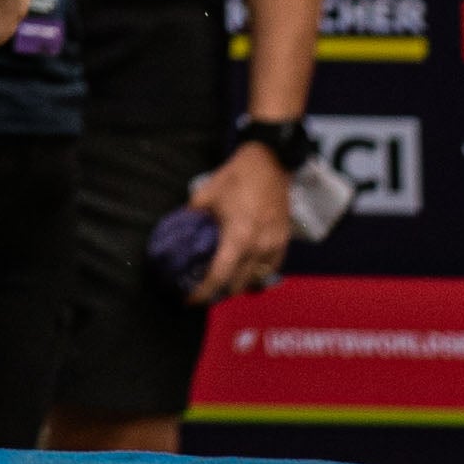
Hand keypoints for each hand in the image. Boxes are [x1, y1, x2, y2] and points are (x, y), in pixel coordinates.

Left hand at [187, 142, 294, 300]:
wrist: (271, 162)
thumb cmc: (236, 176)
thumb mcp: (207, 194)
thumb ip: (192, 216)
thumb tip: (178, 231)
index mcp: (239, 237)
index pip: (219, 276)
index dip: (204, 292)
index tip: (190, 301)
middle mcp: (259, 247)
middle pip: (238, 284)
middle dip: (219, 292)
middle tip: (203, 290)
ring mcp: (275, 246)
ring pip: (256, 280)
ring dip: (238, 285)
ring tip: (223, 283)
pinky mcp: (285, 241)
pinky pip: (271, 269)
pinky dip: (257, 275)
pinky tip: (245, 273)